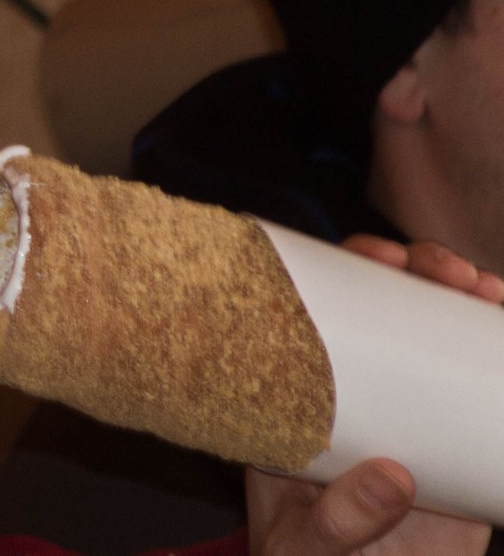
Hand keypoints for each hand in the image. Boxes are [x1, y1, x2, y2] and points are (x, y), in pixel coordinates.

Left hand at [245, 236, 501, 555]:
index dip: (347, 268)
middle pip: (386, 304)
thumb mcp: (303, 544)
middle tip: (451, 272)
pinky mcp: (457, 448)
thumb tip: (395, 476)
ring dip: (466, 300)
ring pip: (439, 335)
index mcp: (299, 391)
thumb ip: (338, 519)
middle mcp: (355, 387)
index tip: (381, 257)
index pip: (316, 306)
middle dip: (422, 270)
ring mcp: (409, 412)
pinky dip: (498, 353)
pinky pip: (482, 391)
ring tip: (486, 291)